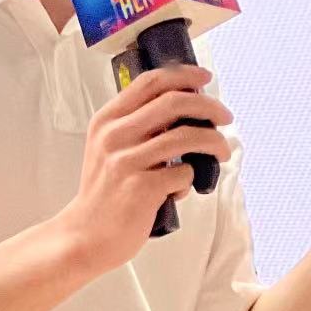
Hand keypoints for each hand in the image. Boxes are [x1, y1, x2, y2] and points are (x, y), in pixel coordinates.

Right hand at [58, 64, 234, 276]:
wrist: (86, 234)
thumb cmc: (105, 191)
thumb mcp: (108, 148)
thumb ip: (137, 126)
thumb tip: (185, 110)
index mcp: (106, 120)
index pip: (149, 82)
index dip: (183, 76)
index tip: (205, 79)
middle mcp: (114, 135)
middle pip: (173, 102)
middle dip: (208, 106)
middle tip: (224, 116)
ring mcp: (127, 161)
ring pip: (187, 137)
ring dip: (214, 142)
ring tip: (221, 153)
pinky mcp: (141, 188)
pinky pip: (185, 174)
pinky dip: (191, 180)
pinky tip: (179, 191)